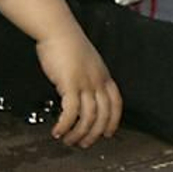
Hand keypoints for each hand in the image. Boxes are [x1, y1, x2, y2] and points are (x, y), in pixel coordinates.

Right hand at [37, 29, 122, 147]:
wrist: (57, 28)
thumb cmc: (65, 39)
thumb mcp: (84, 59)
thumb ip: (86, 74)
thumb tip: (79, 88)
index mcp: (103, 75)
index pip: (115, 104)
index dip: (113, 121)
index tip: (107, 133)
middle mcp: (97, 81)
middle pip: (103, 115)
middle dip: (94, 133)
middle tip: (83, 143)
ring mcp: (85, 84)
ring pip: (88, 117)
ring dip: (78, 133)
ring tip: (68, 140)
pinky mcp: (70, 84)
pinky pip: (70, 112)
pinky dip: (65, 124)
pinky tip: (58, 130)